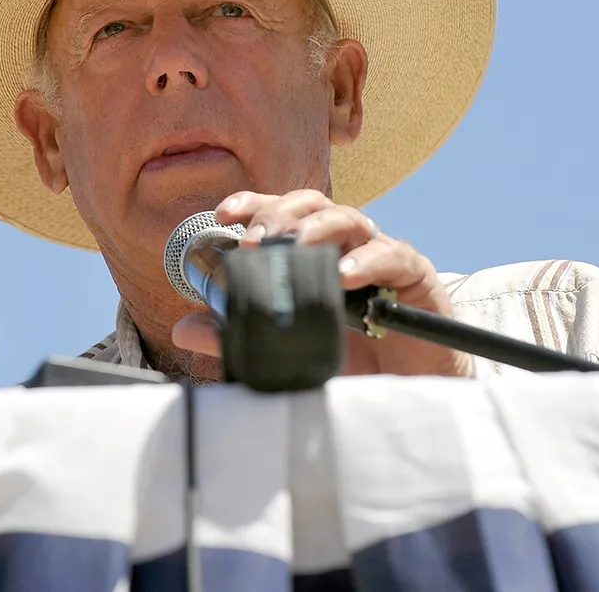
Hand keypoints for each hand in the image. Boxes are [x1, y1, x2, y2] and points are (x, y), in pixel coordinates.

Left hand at [171, 190, 472, 377]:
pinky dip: (366, 260)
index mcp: (312, 254)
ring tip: (292, 246)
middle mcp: (344, 246)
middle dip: (278, 214)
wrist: (408, 394)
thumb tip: (184, 328)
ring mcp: (380, 257)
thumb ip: (239, 336)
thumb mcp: (287, 349)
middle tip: (253, 241)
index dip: (252, 205)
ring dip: (316, 227)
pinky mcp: (415, 276)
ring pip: (348, 218)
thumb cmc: (348, 362)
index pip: (279, 214)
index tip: (222, 214)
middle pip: (310, 207)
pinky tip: (343, 274)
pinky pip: (392, 256)